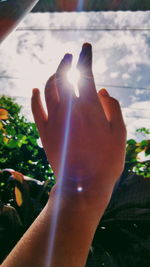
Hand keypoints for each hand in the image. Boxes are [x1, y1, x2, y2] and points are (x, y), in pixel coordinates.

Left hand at [32, 43, 125, 213]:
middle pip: (63, 76)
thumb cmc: (106, 161)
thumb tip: (103, 90)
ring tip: (58, 72)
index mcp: (90, 107)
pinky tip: (35, 90)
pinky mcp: (43, 131)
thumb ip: (113, 108)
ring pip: (48, 88)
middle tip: (70, 56)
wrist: (83, 185)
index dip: (86, 57)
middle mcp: (69, 109)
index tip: (86, 47)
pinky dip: (34, 96)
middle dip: (66, 62)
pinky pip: (35, 108)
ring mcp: (54, 119)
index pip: (86, 73)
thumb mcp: (119, 133)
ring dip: (52, 76)